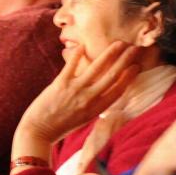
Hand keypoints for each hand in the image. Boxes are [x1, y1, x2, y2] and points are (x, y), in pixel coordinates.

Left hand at [11, 42, 139, 163]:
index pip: (118, 90)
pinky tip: (83, 46)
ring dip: (110, 53)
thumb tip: (104, 87)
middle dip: (125, 60)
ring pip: (97, 68)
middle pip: (112, 76)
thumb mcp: (84, 118)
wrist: (39, 130)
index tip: (137, 65)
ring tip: (119, 43)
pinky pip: (71, 65)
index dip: (129, 77)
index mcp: (96, 109)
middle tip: (134, 48)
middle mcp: (89, 99)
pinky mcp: (60, 83)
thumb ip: (94, 104)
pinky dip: (77, 54)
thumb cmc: (61, 125)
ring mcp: (75, 90)